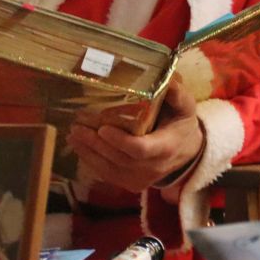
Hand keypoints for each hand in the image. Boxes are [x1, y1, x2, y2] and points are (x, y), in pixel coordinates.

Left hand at [66, 77, 203, 192]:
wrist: (187, 153)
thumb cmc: (182, 124)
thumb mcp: (185, 107)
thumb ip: (176, 93)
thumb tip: (167, 75)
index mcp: (166, 147)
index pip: (141, 150)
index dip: (120, 141)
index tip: (102, 128)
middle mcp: (153, 167)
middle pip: (119, 159)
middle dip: (96, 144)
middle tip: (77, 127)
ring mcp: (141, 179)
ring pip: (110, 169)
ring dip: (88, 153)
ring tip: (72, 135)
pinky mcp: (131, 184)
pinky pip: (108, 175)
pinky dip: (91, 161)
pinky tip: (79, 147)